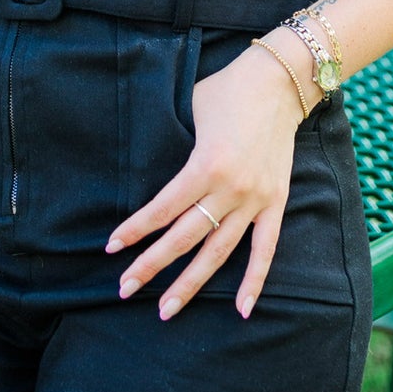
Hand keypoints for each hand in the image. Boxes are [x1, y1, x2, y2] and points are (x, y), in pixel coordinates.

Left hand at [105, 34, 309, 320]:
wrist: (279, 81)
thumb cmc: (227, 89)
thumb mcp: (190, 109)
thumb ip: (175, 145)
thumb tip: (152, 170)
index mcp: (206, 164)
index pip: (164, 208)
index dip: (136, 229)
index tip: (113, 248)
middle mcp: (230, 189)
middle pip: (185, 238)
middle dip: (152, 265)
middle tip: (125, 289)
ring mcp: (255, 199)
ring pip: (219, 252)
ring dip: (191, 282)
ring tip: (166, 310)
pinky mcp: (276, 202)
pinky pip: (265, 249)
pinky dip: (254, 281)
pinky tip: (242, 310)